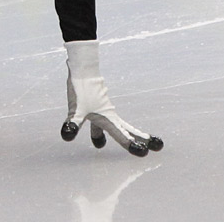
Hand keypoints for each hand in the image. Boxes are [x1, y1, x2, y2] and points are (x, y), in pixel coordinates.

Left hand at [61, 40, 162, 156]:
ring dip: (118, 134)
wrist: (83, 70)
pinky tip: (96, 128)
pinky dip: (102, 128)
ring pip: (113, 125)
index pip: (122, 136)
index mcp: (107, 119)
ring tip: (104, 145)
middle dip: (138, 138)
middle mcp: (108, 115)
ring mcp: (103, 108)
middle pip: (126, 130)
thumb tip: (67, 135)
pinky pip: (102, 119)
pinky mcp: (96, 103)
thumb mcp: (75, 109)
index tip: (143, 153)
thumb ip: (73, 124)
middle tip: (156, 145)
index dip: (131, 145)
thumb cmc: (82, 89)